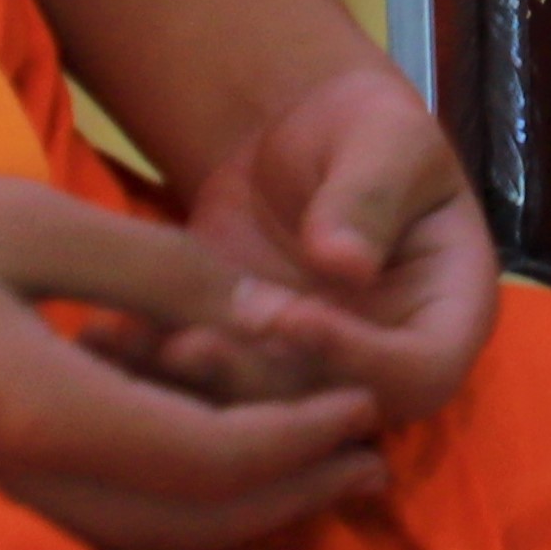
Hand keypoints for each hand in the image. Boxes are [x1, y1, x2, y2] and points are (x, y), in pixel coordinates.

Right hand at [0, 173, 385, 549]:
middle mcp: (7, 479)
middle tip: (369, 467)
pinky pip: (77, 530)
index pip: (200, 460)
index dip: (295, 443)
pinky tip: (212, 478)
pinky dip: (156, 516)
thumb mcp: (34, 222)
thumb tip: (280, 314)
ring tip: (316, 476)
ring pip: (124, 541)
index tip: (364, 412)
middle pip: (172, 521)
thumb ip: (160, 272)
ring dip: (229, 517)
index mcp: (32, 410)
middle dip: (283, 498)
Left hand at [159, 70, 493, 432]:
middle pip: (331, 414)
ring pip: (255, 420)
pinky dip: (148, 375)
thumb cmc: (362, 129)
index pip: (421, 371)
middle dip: (256, 384)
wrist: (292, 139)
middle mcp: (382, 361)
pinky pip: (198, 397)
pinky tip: (103, 335)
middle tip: (189, 338)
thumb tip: (346, 263)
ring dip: (191, 390)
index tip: (292, 315)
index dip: (362, 362)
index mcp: (447, 311)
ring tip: (130, 333)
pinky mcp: (241, 370)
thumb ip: (368, 196)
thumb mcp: (383, 140)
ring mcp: (309, 374)